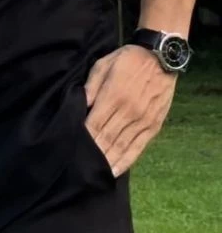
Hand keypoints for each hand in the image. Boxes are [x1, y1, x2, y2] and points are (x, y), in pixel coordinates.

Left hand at [85, 44, 177, 177]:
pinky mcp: (154, 125)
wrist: (161, 58)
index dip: (83, 138)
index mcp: (113, 96)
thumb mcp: (103, 65)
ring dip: (107, 161)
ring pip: (121, 146)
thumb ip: (91, 86)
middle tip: (78, 167)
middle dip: (92, 154)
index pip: (94, 124)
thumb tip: (81, 105)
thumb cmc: (127, 60)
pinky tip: (115, 170)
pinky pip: (138, 147)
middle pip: (106, 138)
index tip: (71, 149)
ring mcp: (142, 120)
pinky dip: (126, 160)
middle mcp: (128, 111)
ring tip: (93, 174)